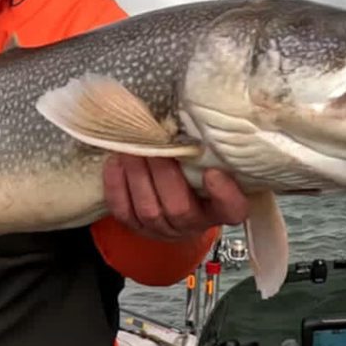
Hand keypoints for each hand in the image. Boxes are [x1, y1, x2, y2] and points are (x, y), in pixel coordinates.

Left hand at [103, 154, 247, 241]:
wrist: (173, 201)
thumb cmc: (195, 174)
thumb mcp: (209, 162)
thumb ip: (207, 150)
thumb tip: (191, 117)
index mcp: (219, 208)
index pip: (231, 210)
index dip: (224, 195)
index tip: (213, 172)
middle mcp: (193, 224)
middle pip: (179, 208)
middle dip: (163, 173)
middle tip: (153, 143)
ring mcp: (163, 229)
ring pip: (148, 210)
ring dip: (137, 175)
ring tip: (131, 148)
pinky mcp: (136, 227)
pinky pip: (123, 211)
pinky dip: (116, 185)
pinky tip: (115, 162)